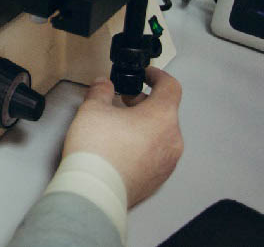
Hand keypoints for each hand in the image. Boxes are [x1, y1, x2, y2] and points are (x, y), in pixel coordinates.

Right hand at [63, 67, 183, 206]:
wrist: (96, 190)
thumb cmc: (98, 150)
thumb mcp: (92, 109)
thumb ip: (100, 91)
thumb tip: (103, 84)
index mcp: (161, 117)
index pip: (171, 87)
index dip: (158, 76)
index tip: (147, 74)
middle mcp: (172, 139)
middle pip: (165, 112)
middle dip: (144, 103)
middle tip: (123, 101)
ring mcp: (168, 162)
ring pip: (161, 135)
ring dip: (144, 126)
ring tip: (118, 127)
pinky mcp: (159, 179)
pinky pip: (155, 155)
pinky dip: (142, 146)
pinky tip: (119, 148)